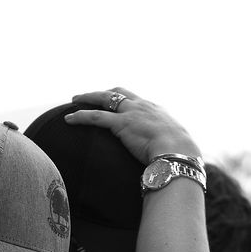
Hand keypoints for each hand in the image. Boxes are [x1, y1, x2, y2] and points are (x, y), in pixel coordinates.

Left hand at [67, 88, 201, 167]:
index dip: (123, 99)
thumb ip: (169, 147)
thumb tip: (170, 159)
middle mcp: (142, 106)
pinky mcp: (121, 124)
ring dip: (87, 98)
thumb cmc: (182, 155)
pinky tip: (69, 119)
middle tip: (90, 96)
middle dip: (103, 92)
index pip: (136, 99)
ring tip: (74, 100)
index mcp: (156, 111)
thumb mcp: (178, 146)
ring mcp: (131, 113)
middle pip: (118, 92)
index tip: (115, 101)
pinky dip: (80, 116)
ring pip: (103, 99)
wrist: (180, 153)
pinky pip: (95, 117)